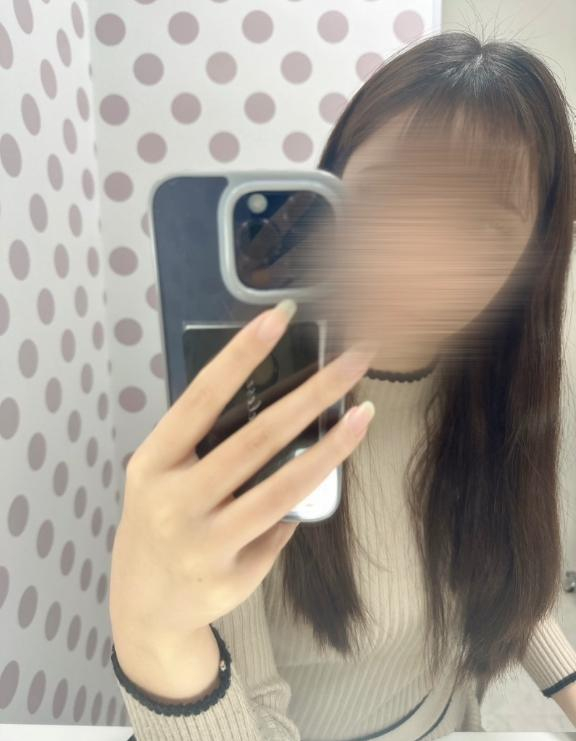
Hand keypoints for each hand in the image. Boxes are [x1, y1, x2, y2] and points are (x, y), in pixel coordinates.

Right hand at [109, 301, 376, 660]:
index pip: (200, 398)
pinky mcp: (232, 572)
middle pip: (256, 439)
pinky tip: (324, 474)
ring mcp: (203, 540)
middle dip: (311, 395)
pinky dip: (304, 499)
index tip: (278, 318)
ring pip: (282, 488)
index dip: (240, 357)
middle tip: (354, 360)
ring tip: (363, 415)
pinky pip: (281, 526)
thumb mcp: (163, 476)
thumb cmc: (160, 521)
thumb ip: (206, 446)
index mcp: (154, 461)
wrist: (145, 604)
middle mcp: (174, 499)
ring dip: (330, 449)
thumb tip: (279, 406)